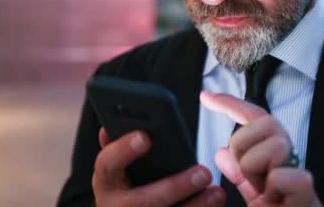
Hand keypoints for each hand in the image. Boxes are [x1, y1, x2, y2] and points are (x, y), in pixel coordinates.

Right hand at [92, 127, 225, 205]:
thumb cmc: (125, 188)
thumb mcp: (116, 170)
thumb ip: (118, 148)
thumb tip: (111, 125)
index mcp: (106, 183)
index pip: (106, 164)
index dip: (123, 150)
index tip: (145, 136)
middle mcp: (115, 206)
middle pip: (143, 200)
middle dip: (175, 187)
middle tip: (203, 172)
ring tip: (217, 193)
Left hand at [201, 91, 322, 206]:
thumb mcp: (255, 197)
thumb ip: (241, 174)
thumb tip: (222, 153)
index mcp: (275, 159)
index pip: (256, 119)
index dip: (231, 104)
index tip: (205, 96)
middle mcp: (292, 161)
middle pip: (266, 123)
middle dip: (246, 145)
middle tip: (249, 175)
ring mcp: (302, 178)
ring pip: (275, 144)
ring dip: (257, 170)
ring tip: (263, 192)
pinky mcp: (308, 198)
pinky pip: (288, 176)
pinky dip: (276, 186)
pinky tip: (276, 199)